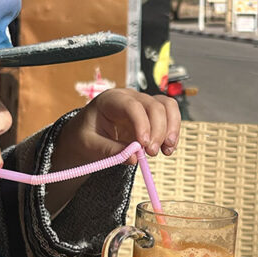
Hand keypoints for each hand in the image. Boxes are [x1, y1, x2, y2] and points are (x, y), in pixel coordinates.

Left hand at [61, 88, 180, 164]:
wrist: (86, 136)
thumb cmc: (85, 136)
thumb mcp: (90, 145)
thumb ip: (110, 151)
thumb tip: (134, 158)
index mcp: (111, 100)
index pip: (132, 106)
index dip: (142, 124)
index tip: (143, 145)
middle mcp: (130, 98)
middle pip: (153, 106)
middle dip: (158, 130)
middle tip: (151, 153)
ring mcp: (143, 105)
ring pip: (167, 107)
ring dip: (171, 129)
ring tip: (166, 150)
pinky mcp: (151, 116)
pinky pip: (169, 117)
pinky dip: (172, 132)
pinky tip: (168, 149)